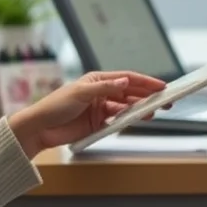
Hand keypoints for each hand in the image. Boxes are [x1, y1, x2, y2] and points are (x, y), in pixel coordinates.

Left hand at [7, 71, 166, 157]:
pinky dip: (128, 121)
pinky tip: (137, 121)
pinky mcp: (98, 124)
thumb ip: (105, 88)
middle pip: (130, 93)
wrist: (41, 128)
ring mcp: (101, 108)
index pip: (127, 78)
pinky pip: (118, 121)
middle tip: (165, 101)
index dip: (145, 81)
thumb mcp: (80, 93)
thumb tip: (125, 82)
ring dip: (140, 109)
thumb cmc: (56, 105)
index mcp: (97, 80)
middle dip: (148, 96)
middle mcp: (101, 92)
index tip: (161, 86)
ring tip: (154, 112)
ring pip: (127, 107)